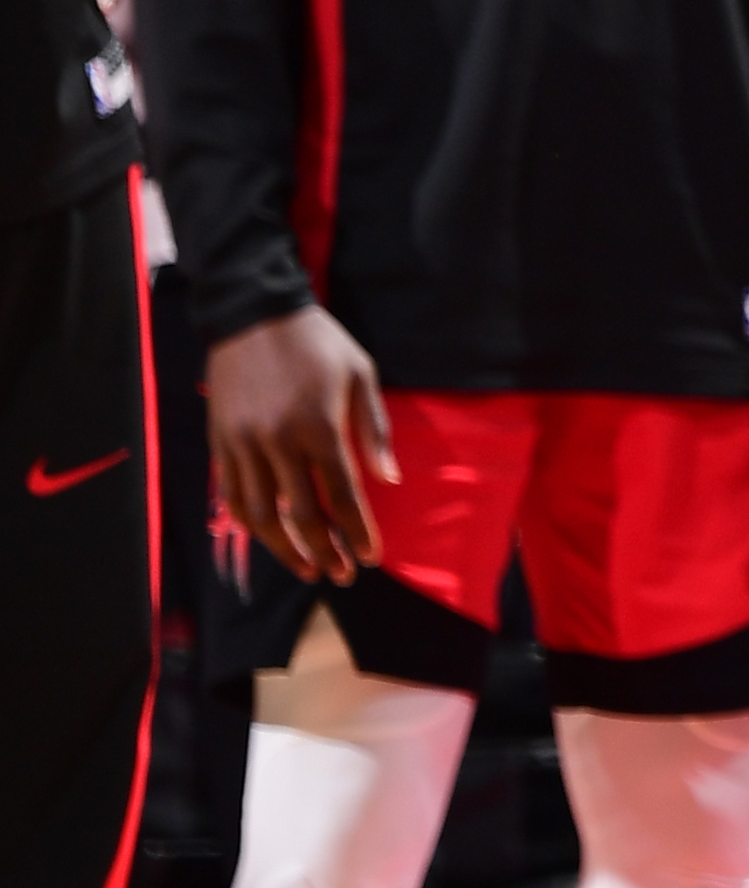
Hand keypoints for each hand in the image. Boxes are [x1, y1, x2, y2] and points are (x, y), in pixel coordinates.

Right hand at [206, 307, 396, 585]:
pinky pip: (233, 495)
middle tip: (343, 575)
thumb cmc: (317, 342)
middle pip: (302, 514)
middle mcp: (277, 441)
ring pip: (261, 514)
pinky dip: (252, 524)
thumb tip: (389, 479)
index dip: (357, 532)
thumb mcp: (360, 373)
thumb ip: (373, 428)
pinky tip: (270, 537)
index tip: (370, 558)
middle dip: (326, 551)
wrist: (252, 312)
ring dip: (286, 549)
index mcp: (318, 425)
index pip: (342, 495)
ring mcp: (243, 444)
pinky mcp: (220, 442)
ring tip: (308, 569)